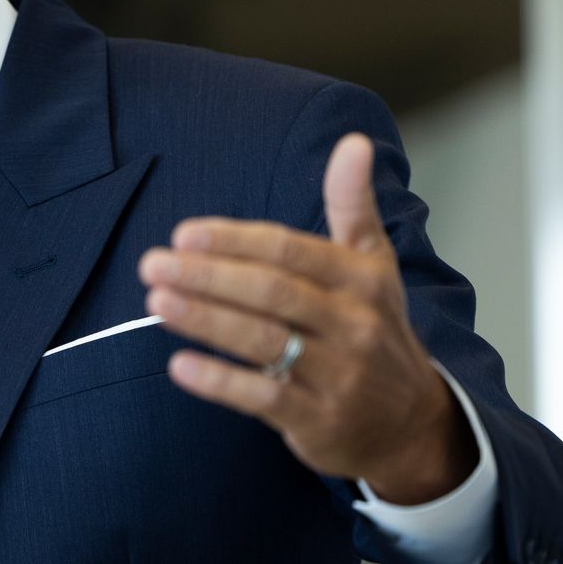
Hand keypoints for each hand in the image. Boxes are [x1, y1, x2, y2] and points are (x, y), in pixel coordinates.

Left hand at [137, 133, 478, 503]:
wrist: (410, 421)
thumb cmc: (373, 327)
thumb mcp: (372, 263)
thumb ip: (352, 203)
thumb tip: (353, 141)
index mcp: (361, 279)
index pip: (289, 250)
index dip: (234, 240)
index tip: (183, 233)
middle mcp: (353, 324)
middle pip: (271, 291)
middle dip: (207, 276)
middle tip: (152, 264)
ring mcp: (338, 375)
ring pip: (263, 340)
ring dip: (203, 320)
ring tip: (155, 301)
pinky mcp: (319, 420)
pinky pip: (263, 397)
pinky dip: (219, 382)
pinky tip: (179, 365)